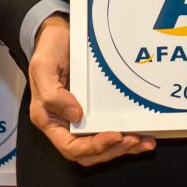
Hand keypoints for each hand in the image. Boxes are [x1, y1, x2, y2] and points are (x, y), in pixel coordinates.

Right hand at [27, 15, 154, 165]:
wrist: (58, 34)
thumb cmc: (48, 49)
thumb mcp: (43, 67)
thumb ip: (52, 94)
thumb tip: (75, 116)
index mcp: (49, 119)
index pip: (70, 147)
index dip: (93, 146)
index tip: (114, 135)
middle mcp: (65, 123)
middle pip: (89, 153)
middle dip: (112, 150)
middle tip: (133, 139)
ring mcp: (80, 119)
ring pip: (102, 147)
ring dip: (123, 148)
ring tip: (143, 142)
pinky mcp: (94, 111)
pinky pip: (109, 131)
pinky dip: (126, 138)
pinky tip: (142, 137)